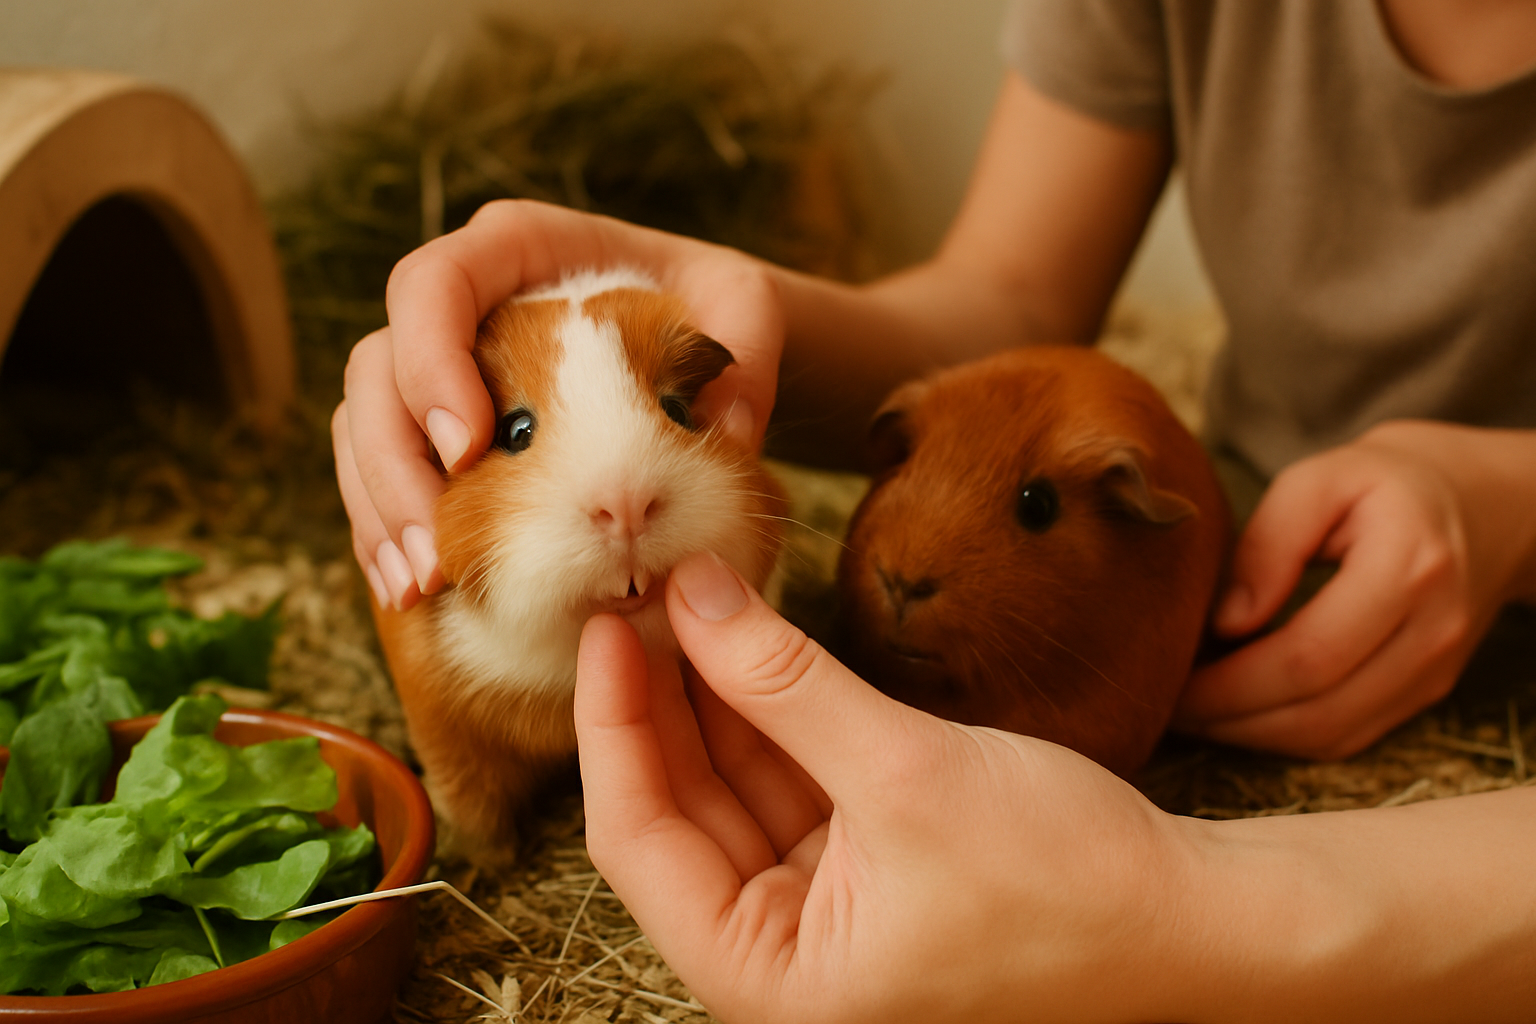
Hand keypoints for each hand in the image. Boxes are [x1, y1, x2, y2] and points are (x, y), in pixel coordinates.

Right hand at [331, 200, 783, 610]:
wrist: (703, 343)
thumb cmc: (713, 307)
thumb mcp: (746, 308)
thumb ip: (746, 353)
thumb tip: (726, 433)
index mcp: (516, 249)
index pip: (434, 284)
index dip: (430, 360)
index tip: (467, 446)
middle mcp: (460, 305)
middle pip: (376, 369)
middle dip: (392, 465)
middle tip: (436, 551)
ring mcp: (438, 370)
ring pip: (362, 429)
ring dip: (380, 512)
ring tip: (420, 586)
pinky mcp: (435, 433)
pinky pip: (379, 476)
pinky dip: (388, 533)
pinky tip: (415, 591)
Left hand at [574, 552, 1200, 1023]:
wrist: (1205, 922)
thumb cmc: (1070, 883)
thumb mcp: (905, 773)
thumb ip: (784, 683)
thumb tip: (688, 597)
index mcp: (768, 980)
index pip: (636, 840)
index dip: (611, 723)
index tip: (604, 624)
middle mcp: (784, 957)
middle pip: (682, 809)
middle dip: (662, 698)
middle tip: (643, 592)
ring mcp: (829, 914)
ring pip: (738, 787)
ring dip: (718, 695)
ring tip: (690, 597)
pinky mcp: (874, 871)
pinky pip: (798, 782)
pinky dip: (779, 712)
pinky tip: (754, 639)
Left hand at [1175, 422, 1535, 759]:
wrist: (1485, 502)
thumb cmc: (1384, 481)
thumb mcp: (1319, 479)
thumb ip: (1269, 544)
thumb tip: (1227, 623)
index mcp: (1408, 570)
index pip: (1309, 656)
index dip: (1230, 684)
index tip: (1172, 681)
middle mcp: (1433, 632)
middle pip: (1317, 711)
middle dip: (1230, 719)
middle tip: (1167, 706)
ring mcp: (1436, 671)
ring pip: (1331, 736)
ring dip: (1252, 736)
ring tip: (1195, 712)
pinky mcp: (1427, 692)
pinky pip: (1349, 737)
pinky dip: (1286, 735)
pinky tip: (1241, 711)